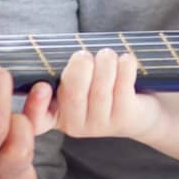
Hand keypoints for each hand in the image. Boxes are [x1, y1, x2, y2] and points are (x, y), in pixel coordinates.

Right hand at [22, 49, 161, 141]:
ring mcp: (100, 125)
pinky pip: (122, 88)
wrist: (142, 110)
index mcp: (54, 115)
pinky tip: (126, 59)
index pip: (37, 120)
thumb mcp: (79, 80)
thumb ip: (68, 69)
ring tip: (107, 53)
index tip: (42, 86)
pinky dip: (124, 67)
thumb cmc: (101, 85)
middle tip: (84, 54)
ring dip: (105, 63)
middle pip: (72, 95)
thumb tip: (73, 55)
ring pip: (100, 90)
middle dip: (79, 68)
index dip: (36, 106)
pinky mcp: (124, 119)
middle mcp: (74, 125)